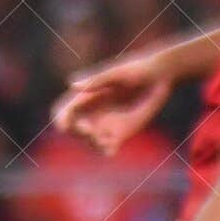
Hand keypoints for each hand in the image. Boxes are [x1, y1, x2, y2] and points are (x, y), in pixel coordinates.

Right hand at [51, 48, 172, 155]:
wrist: (158, 77)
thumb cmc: (136, 69)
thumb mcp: (116, 73)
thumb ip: (95, 81)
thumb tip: (72, 85)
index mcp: (86, 96)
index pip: (64, 111)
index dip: (61, 119)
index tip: (64, 126)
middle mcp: (92, 113)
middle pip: (75, 129)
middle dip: (79, 133)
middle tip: (90, 131)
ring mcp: (105, 124)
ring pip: (90, 141)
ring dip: (92, 144)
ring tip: (104, 142)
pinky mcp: (120, 134)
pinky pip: (108, 148)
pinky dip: (106, 151)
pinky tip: (111, 149)